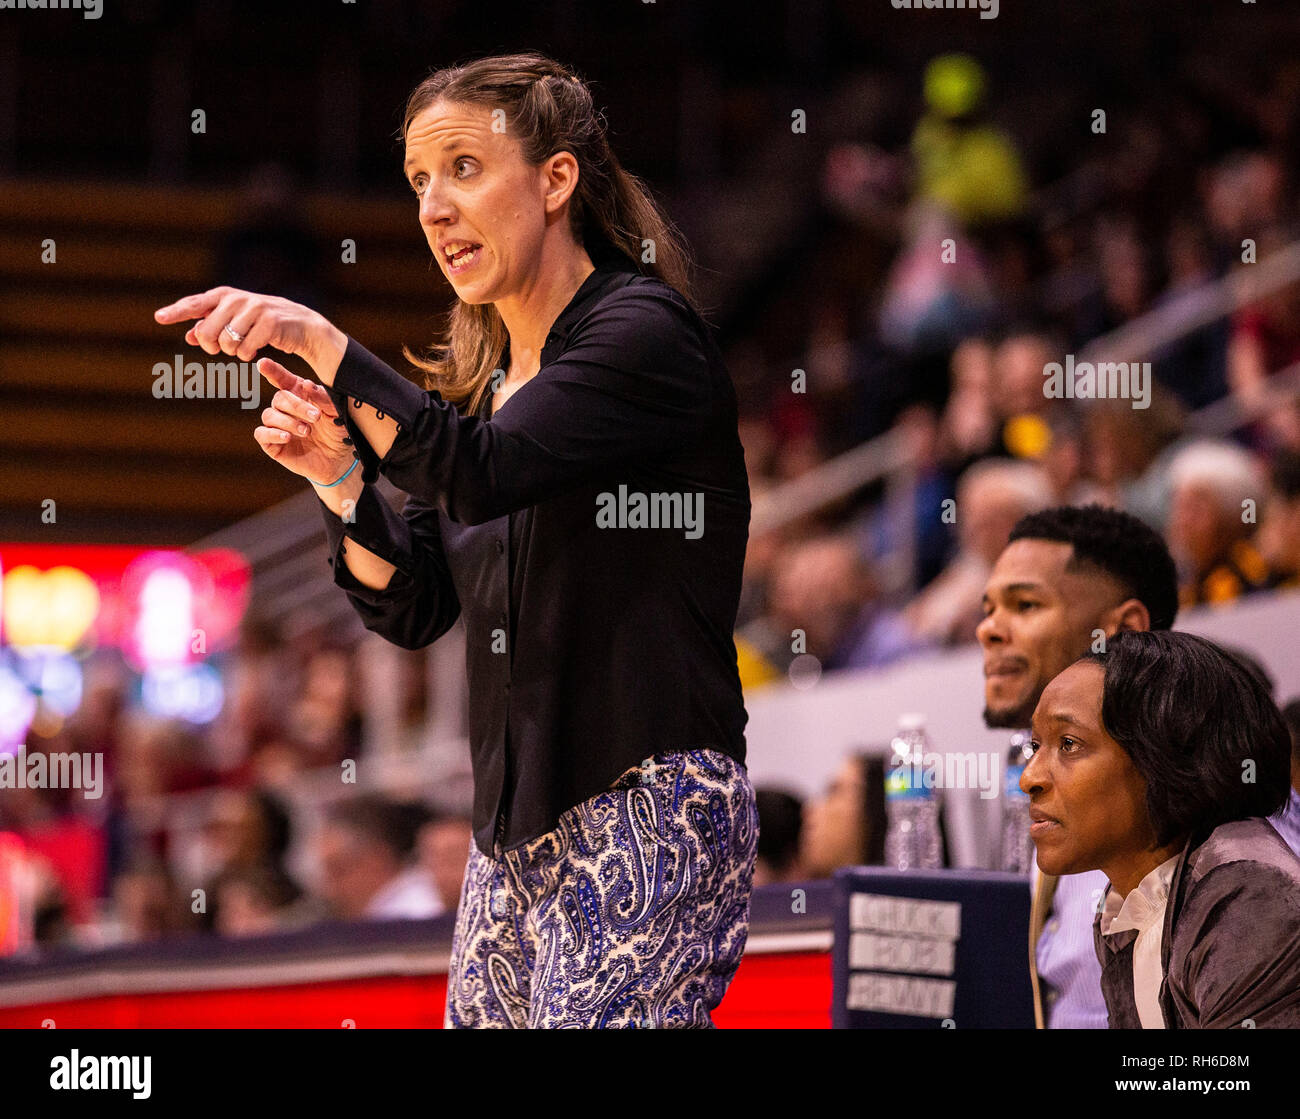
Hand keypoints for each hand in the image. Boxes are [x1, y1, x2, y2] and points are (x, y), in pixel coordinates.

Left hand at [153, 286, 346, 383]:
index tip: (158, 318)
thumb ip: (213, 326)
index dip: (176, 311)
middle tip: (221, 349)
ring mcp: (254, 310)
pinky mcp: (269, 323)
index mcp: (226, 296)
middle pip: (207, 331)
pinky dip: (247, 355)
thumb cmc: (265, 324)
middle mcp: (237, 299)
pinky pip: (245, 349)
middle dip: (212, 346)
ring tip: (245, 346)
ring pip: (226, 343)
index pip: (195, 304)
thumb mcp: (238, 322)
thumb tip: (189, 336)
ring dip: (233, 352)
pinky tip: (255, 350)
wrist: (302, 326)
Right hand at [253, 357, 353, 484]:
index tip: (263, 363)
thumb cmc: (337, 431)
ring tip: (306, 431)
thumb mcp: (336, 413)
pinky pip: (262, 434)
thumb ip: (324, 398)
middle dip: (297, 406)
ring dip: (288, 421)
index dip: (272, 370)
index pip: (282, 379)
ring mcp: (277, 425)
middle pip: (280, 398)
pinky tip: (287, 437)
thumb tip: (307, 385)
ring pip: (269, 415)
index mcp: (299, 395)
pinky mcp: (272, 444)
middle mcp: (285, 408)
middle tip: (316, 417)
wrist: (339, 460)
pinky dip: (273, 434)